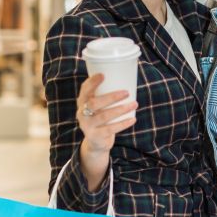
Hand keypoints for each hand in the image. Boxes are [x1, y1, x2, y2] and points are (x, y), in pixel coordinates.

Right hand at [77, 74, 136, 189]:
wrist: (96, 142)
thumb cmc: (101, 117)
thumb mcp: (100, 106)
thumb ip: (107, 95)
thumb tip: (129, 78)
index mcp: (82, 102)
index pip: (84, 90)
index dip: (92, 82)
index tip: (103, 75)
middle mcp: (82, 113)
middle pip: (94, 103)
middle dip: (111, 97)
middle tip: (126, 92)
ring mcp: (87, 126)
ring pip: (104, 116)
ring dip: (121, 109)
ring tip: (135, 104)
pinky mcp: (95, 136)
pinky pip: (110, 129)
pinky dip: (123, 123)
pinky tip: (133, 119)